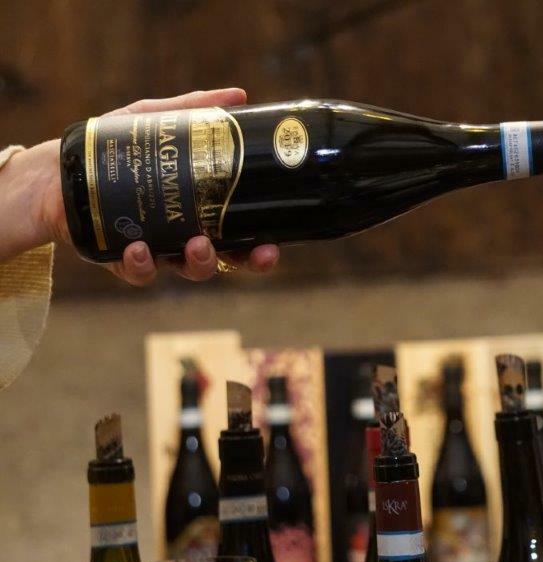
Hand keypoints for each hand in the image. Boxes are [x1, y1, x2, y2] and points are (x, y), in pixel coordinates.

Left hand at [17, 88, 278, 284]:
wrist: (57, 167)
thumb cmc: (112, 147)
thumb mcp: (154, 122)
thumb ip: (193, 111)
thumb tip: (239, 95)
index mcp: (201, 211)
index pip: (241, 236)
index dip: (261, 248)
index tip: (274, 245)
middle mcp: (183, 236)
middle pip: (226, 260)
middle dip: (245, 262)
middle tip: (255, 253)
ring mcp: (155, 250)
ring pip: (188, 270)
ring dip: (199, 263)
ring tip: (198, 245)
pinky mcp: (119, 259)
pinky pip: (137, 273)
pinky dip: (141, 265)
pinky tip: (139, 248)